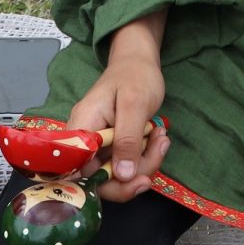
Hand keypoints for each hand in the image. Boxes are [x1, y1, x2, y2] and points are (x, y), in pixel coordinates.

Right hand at [65, 11, 168, 202]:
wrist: (139, 61)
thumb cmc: (134, 75)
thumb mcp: (134, 105)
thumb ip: (127, 139)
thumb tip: (122, 175)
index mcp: (82, 127)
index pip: (81, 171)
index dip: (107, 184)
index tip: (138, 180)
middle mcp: (85, 140)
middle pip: (101, 178)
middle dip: (134, 174)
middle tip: (159, 152)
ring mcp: (99, 144)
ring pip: (117, 173)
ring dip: (145, 161)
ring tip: (162, 137)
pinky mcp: (112, 145)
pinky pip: (126, 162)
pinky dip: (145, 155)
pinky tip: (157, 137)